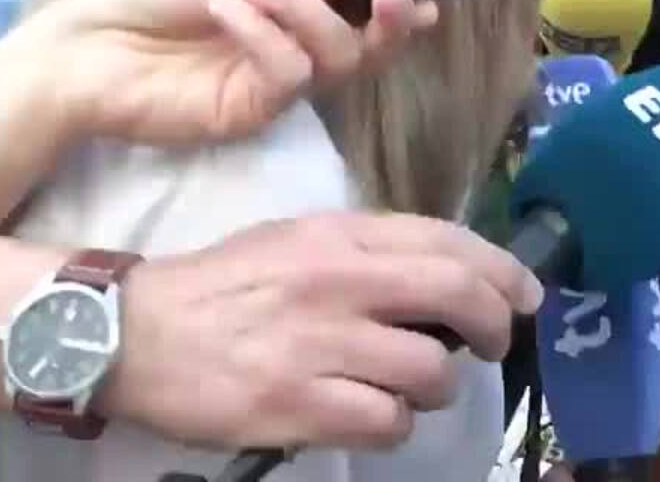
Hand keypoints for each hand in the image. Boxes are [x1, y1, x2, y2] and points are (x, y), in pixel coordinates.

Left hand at [20, 0, 437, 146]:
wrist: (82, 46)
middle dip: (386, 22)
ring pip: (333, 60)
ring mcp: (271, 88)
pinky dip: (266, 34)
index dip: (397, 12)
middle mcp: (290, 55)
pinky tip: (228, 9)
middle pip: (364, 50)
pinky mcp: (248, 113)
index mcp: (288, 15)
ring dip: (308, 13)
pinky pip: (286, 74)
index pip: (359, 19)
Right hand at [104, 211, 543, 450]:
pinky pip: (385, 422)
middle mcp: (336, 282)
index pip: (446, 239)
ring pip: (430, 371)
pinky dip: (390, 426)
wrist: (133, 334)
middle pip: (457, 295)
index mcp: (336, 235)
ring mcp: (318, 345)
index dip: (502, 268)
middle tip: (494, 343)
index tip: (526, 293)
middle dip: (495, 324)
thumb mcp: (293, 241)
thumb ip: (364, 251)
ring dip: (434, 387)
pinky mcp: (297, 404)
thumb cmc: (220, 288)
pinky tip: (369, 416)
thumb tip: (442, 274)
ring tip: (407, 387)